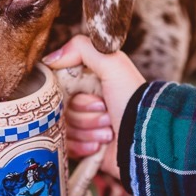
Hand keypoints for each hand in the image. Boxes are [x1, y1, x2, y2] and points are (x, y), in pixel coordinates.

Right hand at [43, 35, 144, 177]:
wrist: (146, 140)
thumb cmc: (132, 100)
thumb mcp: (112, 64)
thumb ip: (82, 48)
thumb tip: (50, 58)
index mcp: (92, 82)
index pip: (62, 84)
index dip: (73, 91)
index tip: (92, 94)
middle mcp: (88, 102)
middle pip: (62, 107)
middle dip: (85, 112)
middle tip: (106, 111)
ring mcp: (86, 126)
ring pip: (64, 127)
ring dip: (88, 129)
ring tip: (109, 130)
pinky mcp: (84, 148)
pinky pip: (67, 145)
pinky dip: (83, 145)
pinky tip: (101, 144)